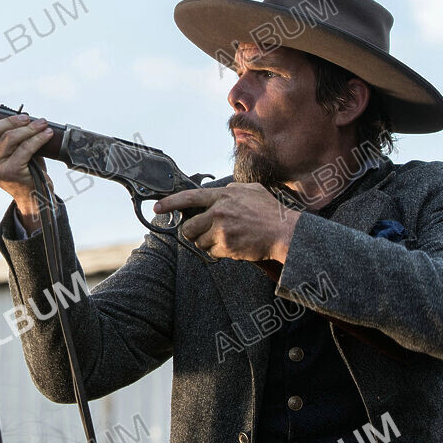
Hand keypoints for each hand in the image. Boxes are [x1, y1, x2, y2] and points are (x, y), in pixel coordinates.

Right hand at [0, 113, 55, 230]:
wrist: (33, 196)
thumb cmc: (21, 169)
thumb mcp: (7, 153)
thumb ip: (4, 137)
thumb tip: (18, 117)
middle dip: (10, 121)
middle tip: (26, 118)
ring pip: (9, 138)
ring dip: (29, 128)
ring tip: (41, 124)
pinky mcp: (11, 172)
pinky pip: (25, 148)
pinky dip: (38, 138)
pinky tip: (47, 134)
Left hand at [153, 183, 299, 263]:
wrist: (284, 232)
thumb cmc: (269, 211)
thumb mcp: (250, 190)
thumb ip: (231, 190)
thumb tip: (218, 192)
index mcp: (222, 196)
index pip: (188, 198)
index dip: (170, 203)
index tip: (158, 207)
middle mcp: (218, 212)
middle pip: (188, 227)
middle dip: (192, 232)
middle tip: (202, 233)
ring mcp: (221, 230)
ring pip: (199, 242)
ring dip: (208, 243)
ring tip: (225, 238)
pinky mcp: (226, 246)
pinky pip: (212, 252)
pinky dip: (219, 252)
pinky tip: (233, 246)